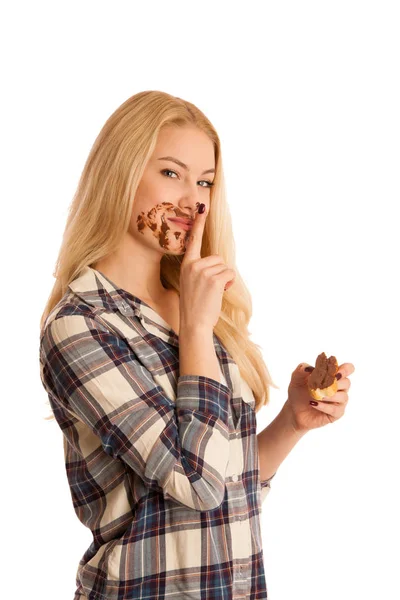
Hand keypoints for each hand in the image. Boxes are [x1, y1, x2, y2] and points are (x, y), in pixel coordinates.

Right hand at [179, 203, 235, 329]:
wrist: (194, 324)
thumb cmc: (195, 306)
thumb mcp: (191, 283)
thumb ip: (199, 270)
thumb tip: (217, 263)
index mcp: (186, 265)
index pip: (193, 240)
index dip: (199, 223)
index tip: (202, 207)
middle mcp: (193, 265)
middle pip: (217, 258)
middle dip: (219, 272)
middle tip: (209, 289)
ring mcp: (203, 271)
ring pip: (225, 267)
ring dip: (224, 279)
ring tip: (212, 292)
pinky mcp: (213, 279)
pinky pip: (230, 273)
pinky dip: (229, 283)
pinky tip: (219, 293)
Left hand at [283, 362, 355, 432]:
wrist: (294, 410)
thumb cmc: (298, 392)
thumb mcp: (296, 378)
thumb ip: (302, 369)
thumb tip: (309, 368)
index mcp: (332, 376)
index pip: (348, 369)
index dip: (345, 369)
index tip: (335, 372)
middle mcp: (339, 388)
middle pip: (347, 382)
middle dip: (336, 382)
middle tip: (323, 384)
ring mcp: (339, 401)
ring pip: (343, 396)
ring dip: (330, 395)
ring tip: (317, 395)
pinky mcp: (336, 413)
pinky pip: (336, 410)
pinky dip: (324, 406)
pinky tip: (314, 404)